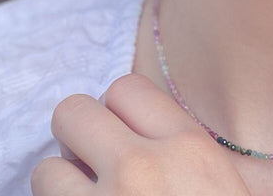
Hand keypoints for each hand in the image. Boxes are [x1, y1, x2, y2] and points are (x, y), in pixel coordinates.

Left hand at [31, 73, 252, 195]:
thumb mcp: (226, 181)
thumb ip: (187, 149)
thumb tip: (142, 130)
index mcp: (190, 149)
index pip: (126, 88)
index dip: (119, 111)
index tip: (124, 135)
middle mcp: (143, 169)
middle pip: (76, 111)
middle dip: (79, 134)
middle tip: (95, 162)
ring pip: (47, 168)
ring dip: (63, 185)